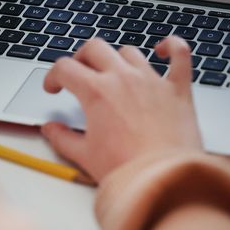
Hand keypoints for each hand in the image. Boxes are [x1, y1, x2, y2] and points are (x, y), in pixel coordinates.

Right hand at [42, 37, 202, 181]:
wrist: (165, 182)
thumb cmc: (127, 171)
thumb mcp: (85, 157)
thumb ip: (62, 139)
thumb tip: (50, 130)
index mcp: (97, 92)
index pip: (65, 68)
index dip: (52, 76)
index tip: (54, 88)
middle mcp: (124, 79)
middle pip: (95, 48)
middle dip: (81, 58)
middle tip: (79, 74)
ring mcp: (152, 81)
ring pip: (129, 51)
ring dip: (116, 57)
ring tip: (113, 71)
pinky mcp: (178, 89)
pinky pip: (180, 54)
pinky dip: (172, 46)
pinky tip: (163, 49)